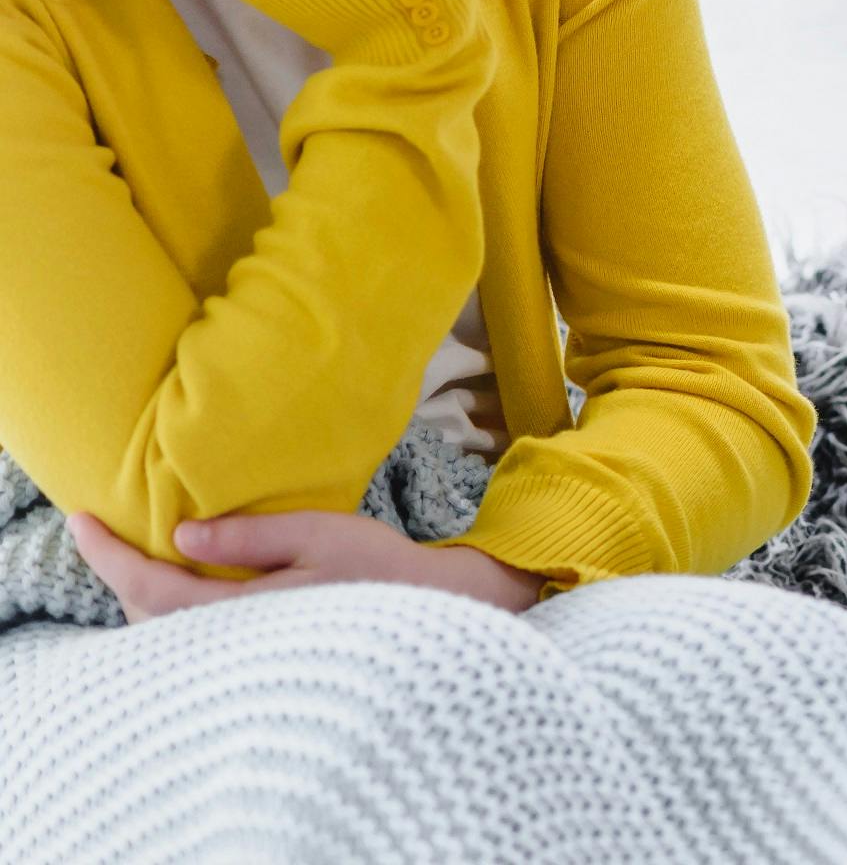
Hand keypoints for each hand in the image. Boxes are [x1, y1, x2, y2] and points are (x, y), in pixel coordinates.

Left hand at [71, 511, 541, 621]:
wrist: (432, 616)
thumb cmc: (380, 570)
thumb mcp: (318, 535)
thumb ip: (250, 535)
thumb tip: (182, 533)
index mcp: (243, 612)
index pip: (152, 587)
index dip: (108, 556)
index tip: (81, 520)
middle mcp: (232, 645)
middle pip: (146, 615)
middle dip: (118, 574)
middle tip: (104, 532)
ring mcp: (241, 657)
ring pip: (163, 633)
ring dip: (143, 594)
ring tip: (138, 555)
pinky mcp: (254, 658)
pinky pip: (187, 638)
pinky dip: (167, 611)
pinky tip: (179, 587)